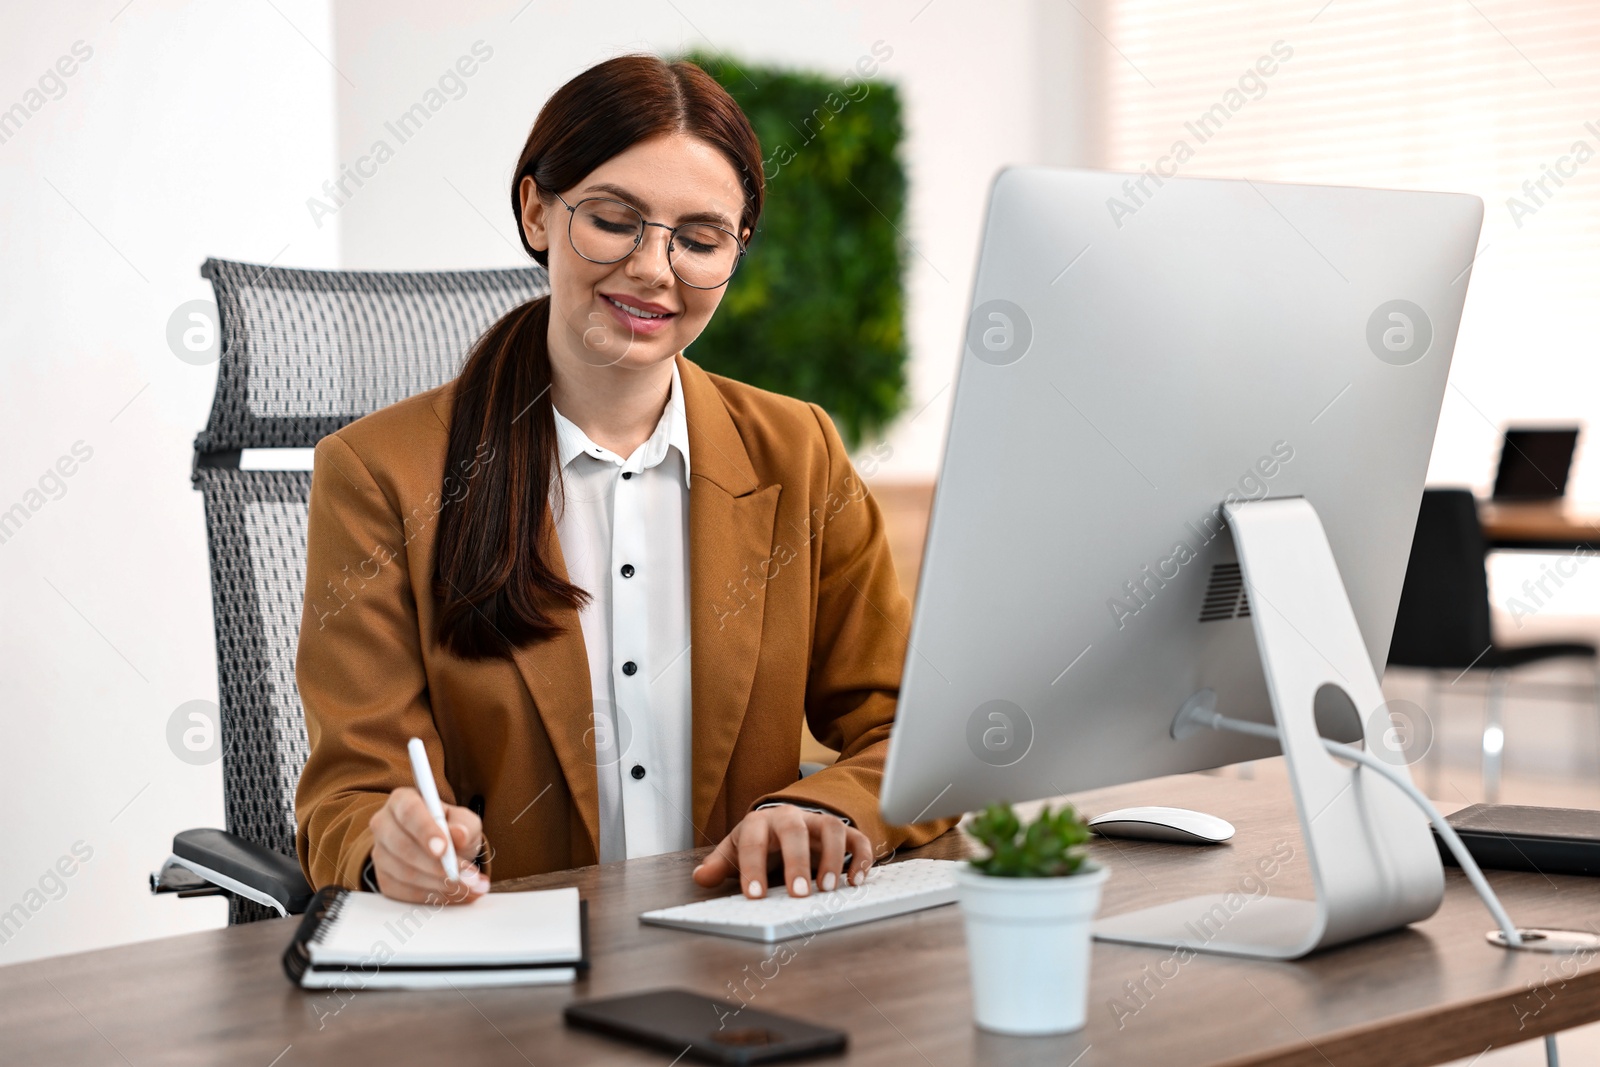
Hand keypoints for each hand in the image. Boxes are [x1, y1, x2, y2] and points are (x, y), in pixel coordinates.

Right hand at [368, 786, 488, 903]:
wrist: (443, 851)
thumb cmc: (452, 829)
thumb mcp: (465, 821)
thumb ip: (465, 825)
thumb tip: (459, 834)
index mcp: (402, 800)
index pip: (408, 812)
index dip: (425, 831)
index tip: (444, 850)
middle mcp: (384, 824)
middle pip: (403, 847)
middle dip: (438, 866)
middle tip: (468, 876)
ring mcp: (381, 854)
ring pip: (405, 873)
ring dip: (441, 884)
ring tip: (471, 887)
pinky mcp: (384, 880)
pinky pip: (405, 893)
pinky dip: (434, 897)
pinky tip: (457, 894)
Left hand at [692, 804, 872, 898]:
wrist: (781, 824)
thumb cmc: (758, 843)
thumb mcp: (734, 852)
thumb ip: (719, 865)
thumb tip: (700, 877)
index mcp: (759, 822)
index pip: (753, 841)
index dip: (752, 868)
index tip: (755, 896)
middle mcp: (790, 817)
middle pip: (794, 830)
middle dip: (797, 861)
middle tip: (798, 893)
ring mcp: (817, 823)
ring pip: (831, 828)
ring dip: (833, 858)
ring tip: (828, 889)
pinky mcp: (841, 831)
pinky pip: (856, 838)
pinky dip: (861, 857)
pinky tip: (856, 881)